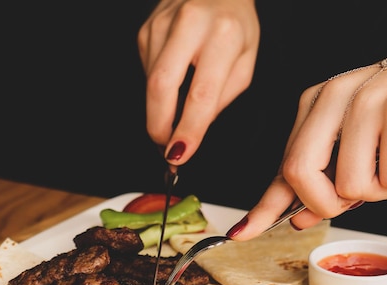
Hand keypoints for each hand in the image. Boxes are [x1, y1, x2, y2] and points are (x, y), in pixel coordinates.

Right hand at [138, 0, 259, 163]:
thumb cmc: (235, 27)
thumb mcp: (244, 64)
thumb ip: (220, 100)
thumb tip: (191, 131)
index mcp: (222, 36)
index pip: (200, 95)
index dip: (187, 131)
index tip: (180, 155)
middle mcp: (189, 25)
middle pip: (161, 88)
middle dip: (159, 127)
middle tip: (166, 148)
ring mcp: (161, 25)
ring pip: (150, 85)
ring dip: (159, 110)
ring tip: (174, 116)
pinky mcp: (145, 30)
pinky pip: (147, 73)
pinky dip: (159, 90)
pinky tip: (173, 82)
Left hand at [227, 60, 386, 239]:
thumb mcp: (354, 149)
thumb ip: (323, 182)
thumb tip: (298, 218)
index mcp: (318, 102)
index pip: (284, 167)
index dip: (262, 208)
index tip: (240, 234)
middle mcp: (336, 93)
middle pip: (299, 174)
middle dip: (323, 204)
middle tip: (348, 201)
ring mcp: (369, 97)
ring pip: (348, 185)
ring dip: (374, 192)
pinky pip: (384, 179)